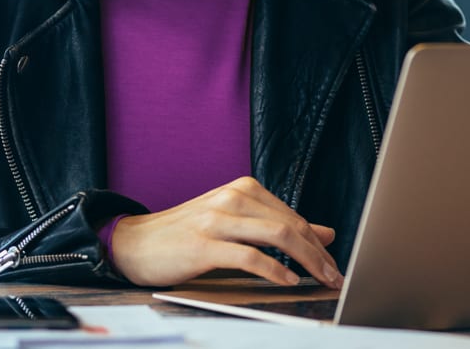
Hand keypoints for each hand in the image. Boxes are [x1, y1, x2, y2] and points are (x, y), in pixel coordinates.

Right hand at [109, 176, 343, 287]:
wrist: (133, 242)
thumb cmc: (186, 235)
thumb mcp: (236, 223)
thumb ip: (278, 226)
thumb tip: (325, 233)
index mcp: (244, 189)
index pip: (294, 216)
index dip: (319, 243)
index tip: (334, 264)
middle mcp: (234, 198)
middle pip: (291, 225)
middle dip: (319, 254)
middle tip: (335, 276)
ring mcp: (218, 219)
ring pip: (278, 236)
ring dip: (306, 261)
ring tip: (320, 279)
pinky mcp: (204, 244)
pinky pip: (249, 256)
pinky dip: (274, 270)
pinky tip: (287, 281)